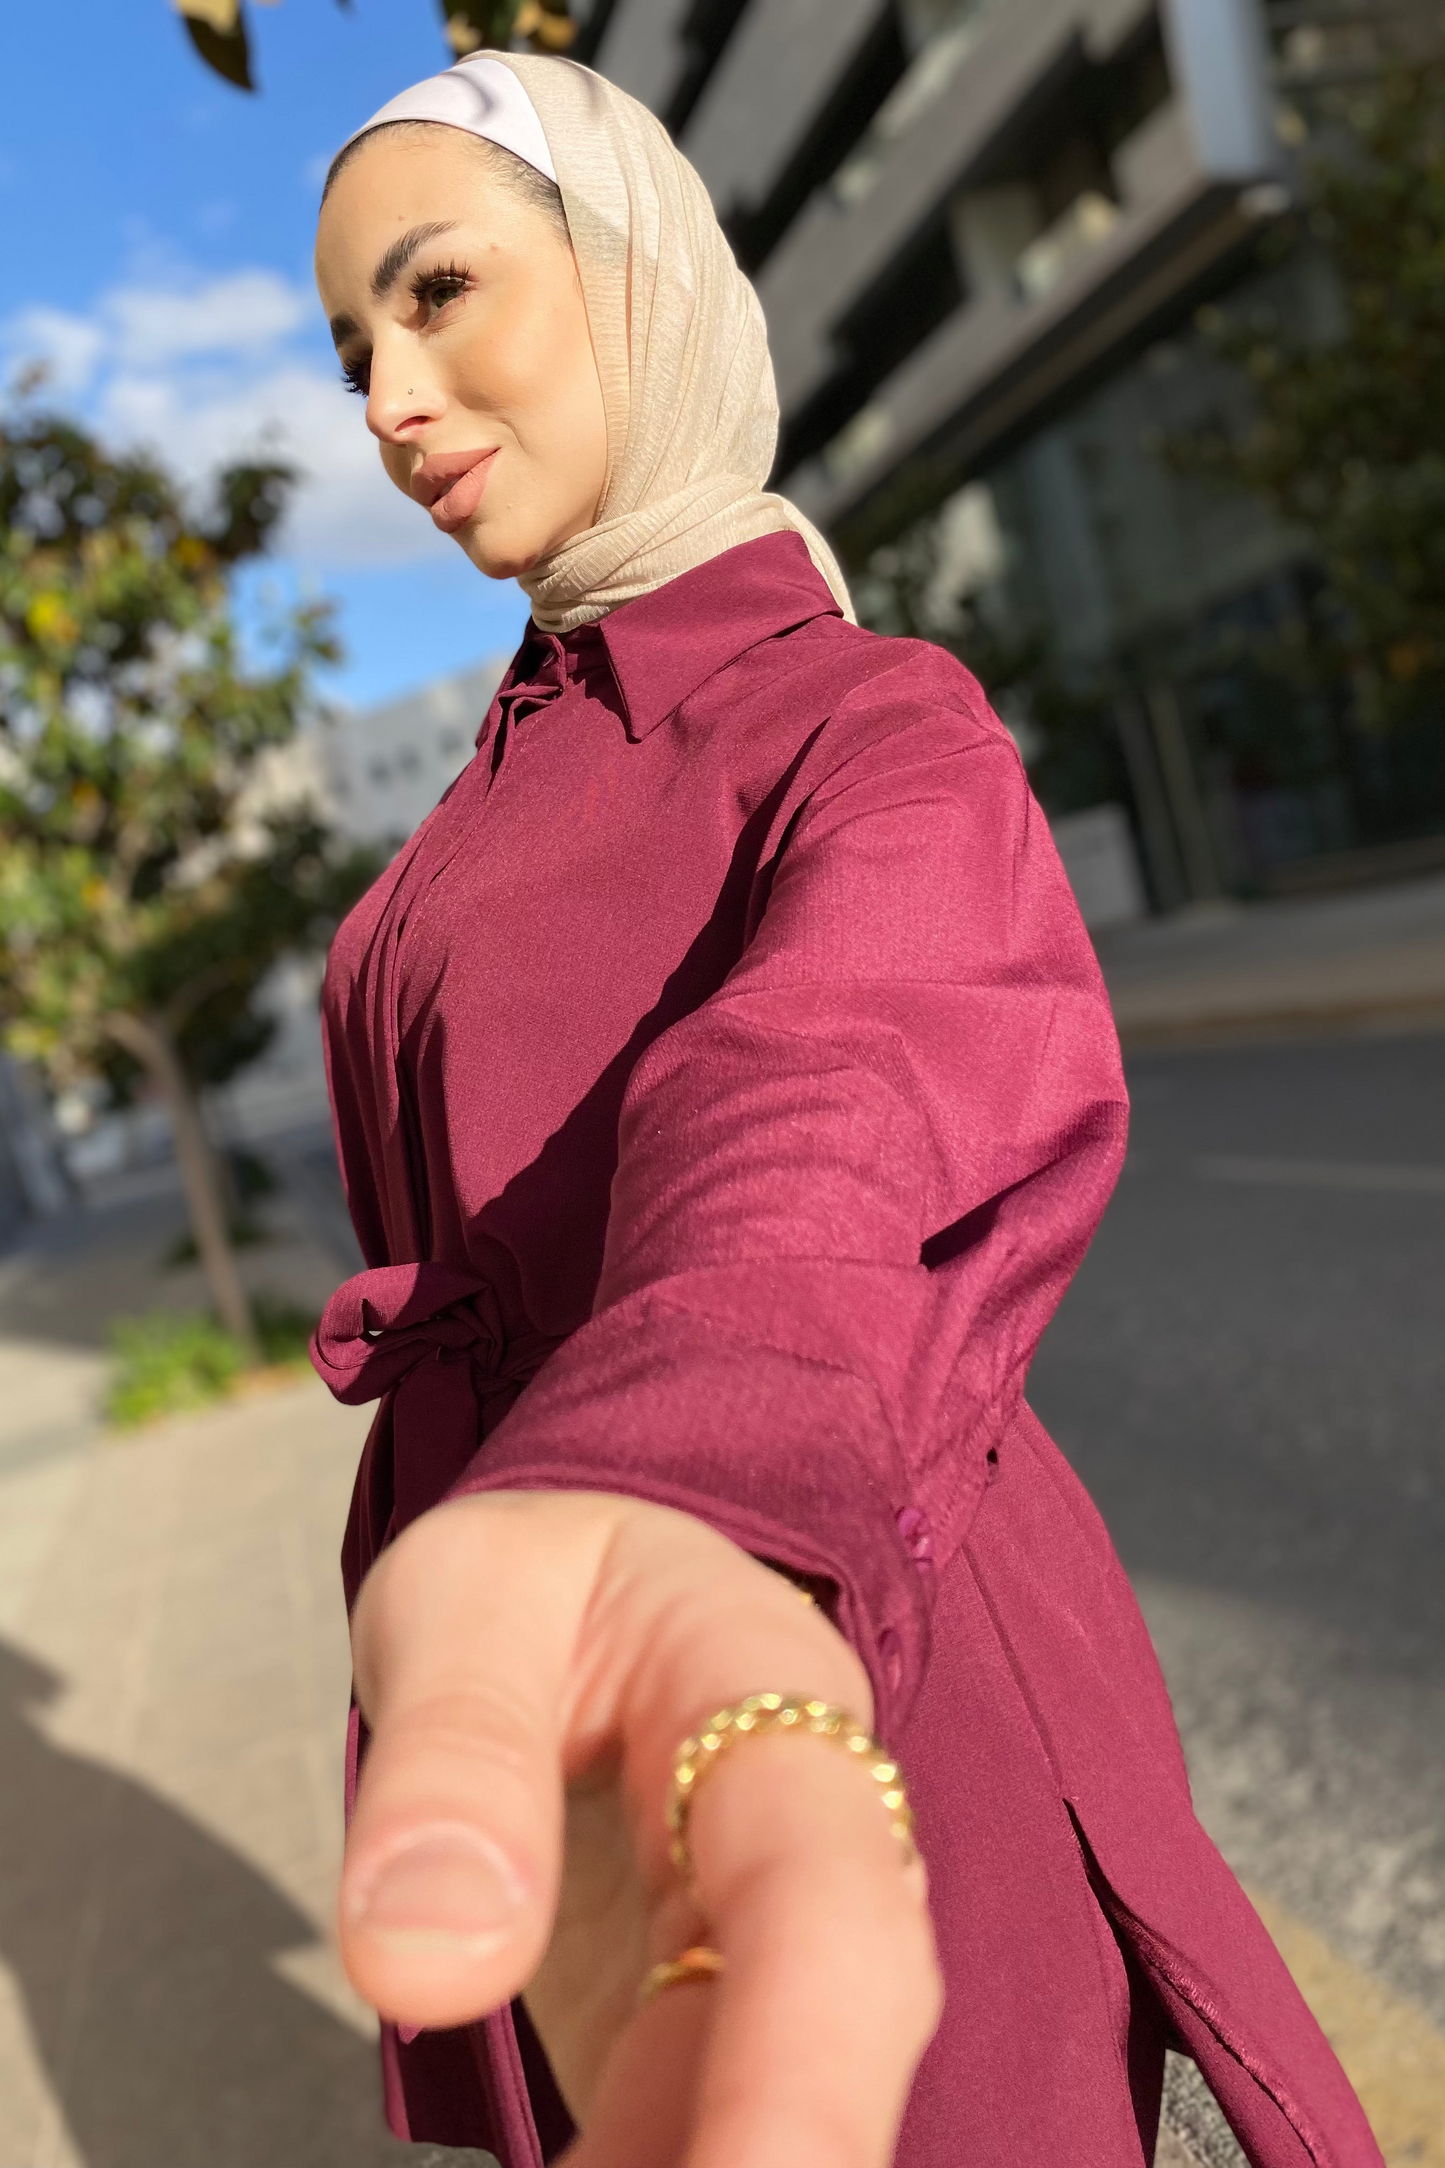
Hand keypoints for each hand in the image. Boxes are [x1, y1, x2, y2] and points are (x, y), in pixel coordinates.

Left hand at [339, 1489, 940, 2167]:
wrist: (595, 1590)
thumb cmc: (537, 1578)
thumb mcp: (466, 1598)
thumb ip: (453, 1753)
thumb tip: (424, 1964)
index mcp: (776, 1706)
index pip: (825, 1902)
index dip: (804, 2083)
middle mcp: (817, 1853)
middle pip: (840, 2049)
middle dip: (774, 2162)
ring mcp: (769, 1965)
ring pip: (759, 2125)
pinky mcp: (708, 2044)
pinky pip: (682, 2146)